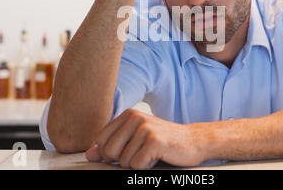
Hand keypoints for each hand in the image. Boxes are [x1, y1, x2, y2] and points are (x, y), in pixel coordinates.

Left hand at [85, 109, 206, 168]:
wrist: (193, 141)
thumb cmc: (163, 141)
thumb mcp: (135, 139)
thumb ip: (113, 144)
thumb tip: (90, 154)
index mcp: (128, 114)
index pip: (101, 140)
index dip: (110, 153)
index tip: (127, 151)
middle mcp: (135, 117)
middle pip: (108, 151)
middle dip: (123, 160)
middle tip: (141, 154)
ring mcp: (145, 128)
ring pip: (123, 161)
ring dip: (137, 164)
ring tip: (151, 155)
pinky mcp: (154, 141)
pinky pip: (136, 165)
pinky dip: (146, 168)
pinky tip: (157, 158)